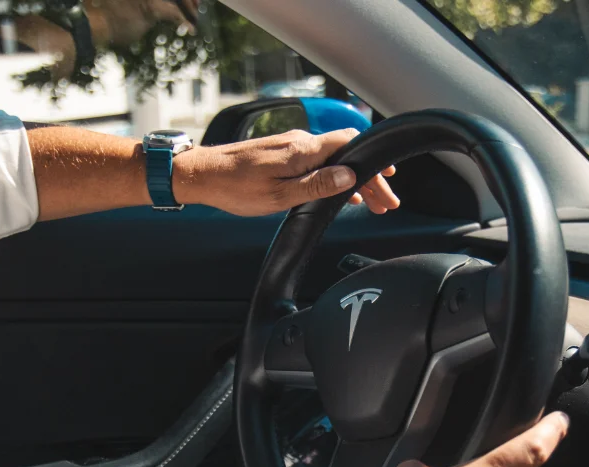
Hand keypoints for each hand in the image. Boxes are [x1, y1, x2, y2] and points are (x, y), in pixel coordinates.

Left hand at [173, 128, 398, 215]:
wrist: (200, 175)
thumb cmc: (235, 188)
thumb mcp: (280, 194)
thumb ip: (317, 185)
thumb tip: (348, 177)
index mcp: (303, 149)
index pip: (351, 146)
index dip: (373, 163)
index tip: (389, 180)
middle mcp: (300, 141)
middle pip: (346, 155)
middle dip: (369, 178)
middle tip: (385, 203)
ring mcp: (290, 145)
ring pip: (333, 159)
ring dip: (353, 180)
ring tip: (368, 203)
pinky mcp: (281, 152)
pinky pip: (318, 161)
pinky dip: (334, 176)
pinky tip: (339, 194)